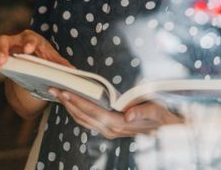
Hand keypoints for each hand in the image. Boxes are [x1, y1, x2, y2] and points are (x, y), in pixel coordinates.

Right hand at [0, 29, 71, 80]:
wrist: (28, 58)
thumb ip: (60, 64)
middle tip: (3, 61)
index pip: (29, 37)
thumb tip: (73, 72)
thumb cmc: (41, 56)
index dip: (29, 42)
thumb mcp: (51, 59)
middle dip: (2, 50)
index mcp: (30, 39)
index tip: (28, 50)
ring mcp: (1, 49)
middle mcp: (13, 41)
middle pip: (4, 40)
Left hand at [51, 90, 182, 138]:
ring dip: (69, 107)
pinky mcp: (109, 129)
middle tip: (53, 89)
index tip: (64, 91)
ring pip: (83, 120)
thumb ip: (143, 111)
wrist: (167, 129)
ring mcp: (109, 131)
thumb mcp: (155, 111)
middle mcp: (111, 129)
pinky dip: (77, 111)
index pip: (92, 111)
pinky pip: (88, 121)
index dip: (77, 101)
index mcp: (119, 123)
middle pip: (83, 116)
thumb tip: (128, 113)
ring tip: (59, 94)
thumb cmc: (161, 116)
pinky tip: (72, 103)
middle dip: (67, 102)